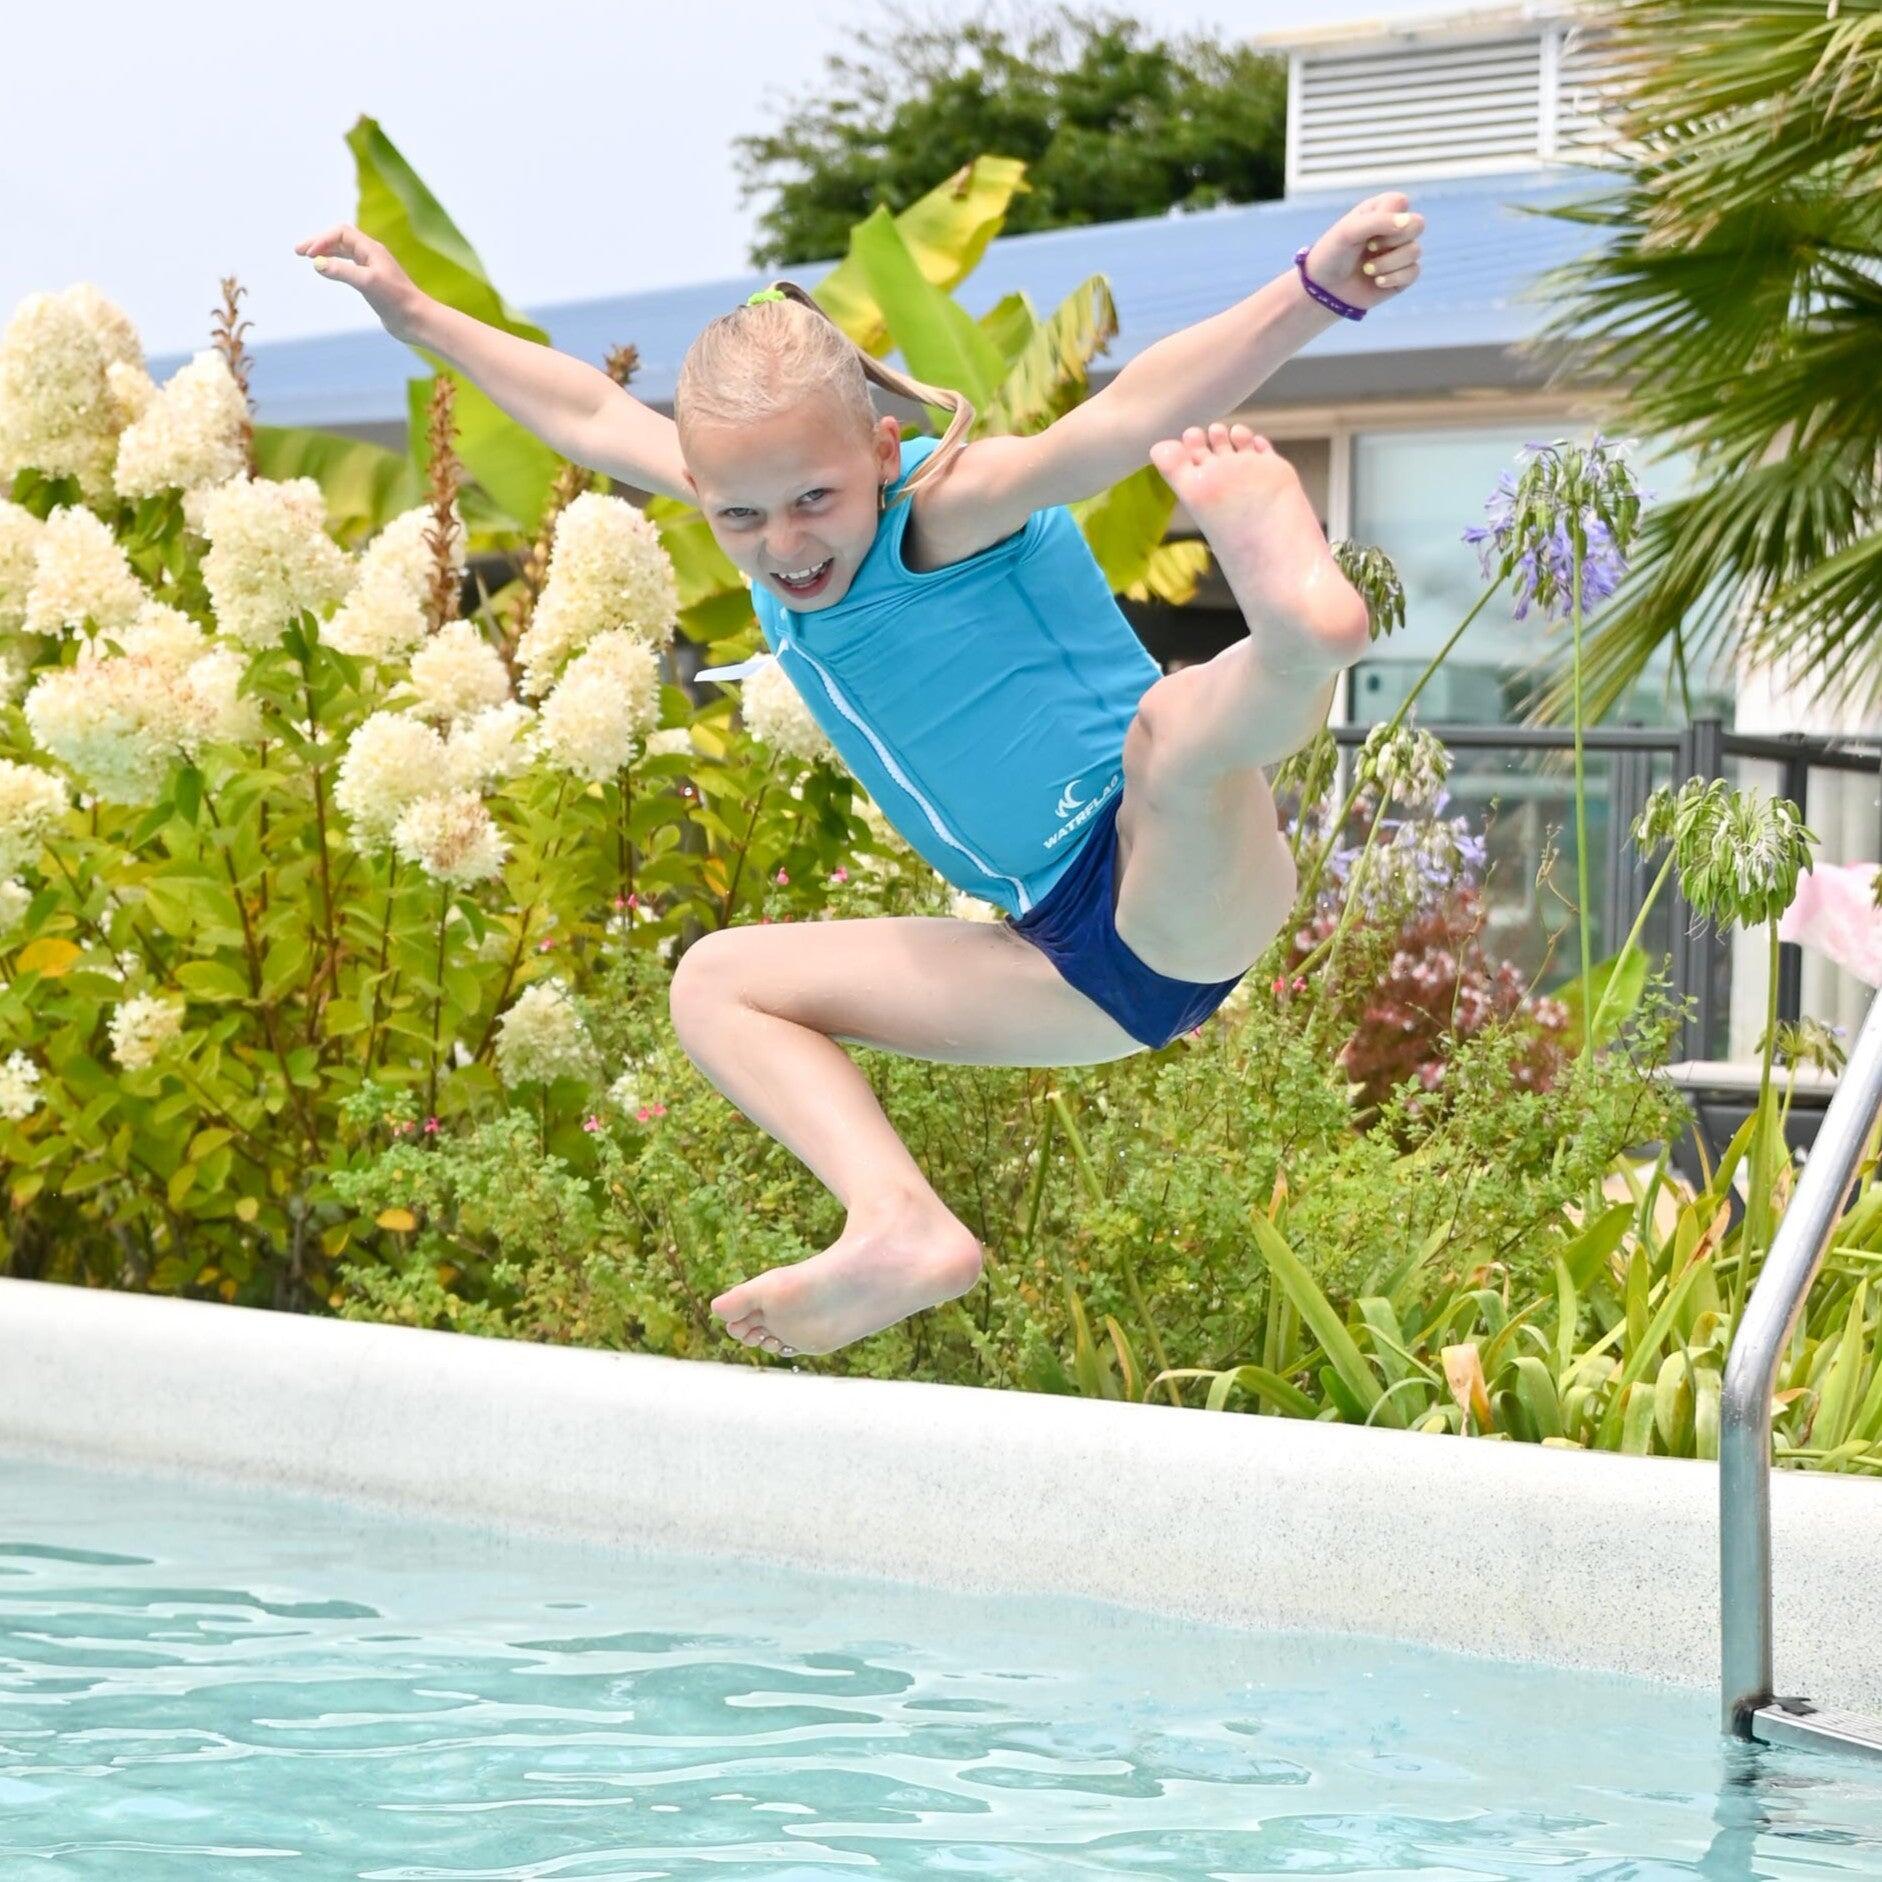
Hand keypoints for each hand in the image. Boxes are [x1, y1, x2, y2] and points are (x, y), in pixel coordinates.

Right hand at [292, 223, 422, 341]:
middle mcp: (372, 255)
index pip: (341, 233)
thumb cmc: (396, 300)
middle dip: (319, 243)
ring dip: (326, 252)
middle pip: (340, 239)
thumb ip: (342, 271)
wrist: (417, 320)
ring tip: (308, 257)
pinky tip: (328, 271)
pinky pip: (349, 266)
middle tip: (297, 251)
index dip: (322, 240)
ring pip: (344, 252)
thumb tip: (317, 263)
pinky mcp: (373, 283)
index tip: (308, 255)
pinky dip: (335, 265)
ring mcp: (373, 268)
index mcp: (372, 249)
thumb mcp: (367, 283)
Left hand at [1302, 191, 1423, 312]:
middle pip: (1418, 224)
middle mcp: (1395, 228)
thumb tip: (1409, 222)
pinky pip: (1414, 272)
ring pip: (1415, 251)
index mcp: (1382, 210)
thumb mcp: (1349, 231)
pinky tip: (1377, 282)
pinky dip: (1394, 278)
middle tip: (1370, 248)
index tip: (1367, 231)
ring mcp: (1401, 252)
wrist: (1323, 290)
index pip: (1401, 202)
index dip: (1388, 218)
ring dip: (1388, 263)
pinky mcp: (1403, 275)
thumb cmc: (1333, 254)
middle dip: (1394, 239)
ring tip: (1367, 270)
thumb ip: (1379, 221)